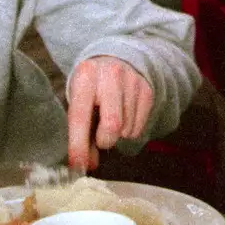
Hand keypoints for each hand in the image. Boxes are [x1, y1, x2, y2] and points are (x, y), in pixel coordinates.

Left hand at [66, 55, 154, 170]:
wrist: (116, 58)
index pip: (80, 117)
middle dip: (105, 141)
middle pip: (112, 125)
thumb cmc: (92, 88)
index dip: (78, 145)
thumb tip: (87, 164)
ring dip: (118, 134)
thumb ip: (81, 132)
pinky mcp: (147, 90)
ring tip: (112, 118)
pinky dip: (129, 130)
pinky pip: (138, 128)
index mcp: (85, 77)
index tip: (77, 165)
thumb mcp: (80, 102)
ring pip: (126, 129)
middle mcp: (110, 76)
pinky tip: (124, 115)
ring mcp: (132, 81)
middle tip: (101, 139)